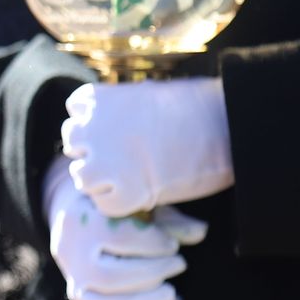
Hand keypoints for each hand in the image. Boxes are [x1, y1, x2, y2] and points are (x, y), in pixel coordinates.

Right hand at [44, 158, 206, 299]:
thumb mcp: (140, 205)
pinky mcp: (79, 295)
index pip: (116, 237)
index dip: (150, 243)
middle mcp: (71, 252)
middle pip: (110, 276)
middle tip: (180, 264)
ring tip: (172, 293)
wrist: (77, 221)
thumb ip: (168, 219)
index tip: (172, 244)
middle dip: (151, 273)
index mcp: (82, 220)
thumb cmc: (117, 209)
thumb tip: (201, 232)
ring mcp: (73, 278)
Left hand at [61, 77, 233, 217]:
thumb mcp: (146, 95)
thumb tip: (113, 122)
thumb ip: (120, 108)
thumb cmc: (196, 106)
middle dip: (95, 152)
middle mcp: (89, 129)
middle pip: (73, 145)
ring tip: (136, 175)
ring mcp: (101, 163)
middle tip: (128, 157)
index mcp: (96, 100)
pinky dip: (122, 203)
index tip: (120, 131)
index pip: (75, 113)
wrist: (225, 125)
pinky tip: (144, 192)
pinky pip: (104, 205)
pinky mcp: (120, 194)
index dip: (96, 124)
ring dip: (103, 180)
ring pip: (82, 177)